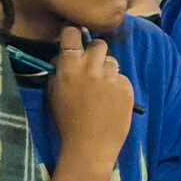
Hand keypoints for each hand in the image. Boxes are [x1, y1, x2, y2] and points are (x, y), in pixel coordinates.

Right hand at [46, 26, 135, 166]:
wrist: (90, 146)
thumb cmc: (67, 122)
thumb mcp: (54, 94)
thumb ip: (59, 72)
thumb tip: (62, 56)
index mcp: (69, 68)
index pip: (73, 34)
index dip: (74, 35)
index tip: (76, 39)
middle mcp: (91, 68)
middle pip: (99, 44)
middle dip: (96, 52)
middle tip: (93, 66)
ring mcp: (111, 77)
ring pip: (112, 61)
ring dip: (107, 70)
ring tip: (102, 89)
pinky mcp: (126, 87)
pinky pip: (122, 78)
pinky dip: (117, 86)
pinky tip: (112, 101)